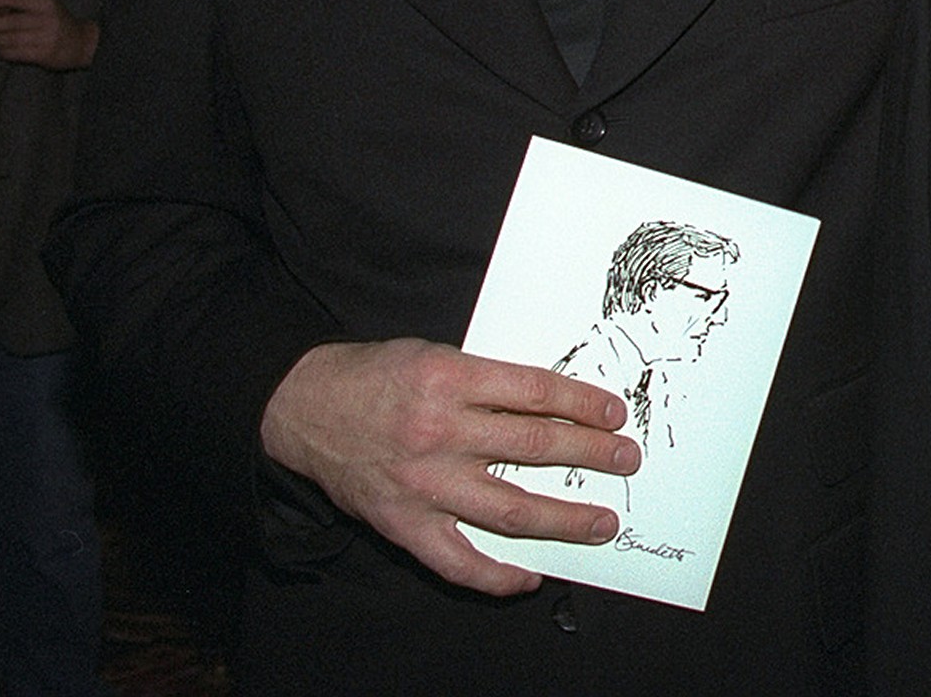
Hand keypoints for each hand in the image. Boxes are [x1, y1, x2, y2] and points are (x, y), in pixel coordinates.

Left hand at [0, 0, 98, 69]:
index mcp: (46, 3)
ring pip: (8, 39)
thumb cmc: (58, 22)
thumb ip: (18, 5)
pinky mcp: (43, 55)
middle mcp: (47, 19)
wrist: (83, 43)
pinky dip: (3, 51)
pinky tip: (4, 48)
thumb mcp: (43, 7)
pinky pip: (13, 53)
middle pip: (9, 22)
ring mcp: (46, 38)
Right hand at [259, 338, 640, 595]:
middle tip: (625, 461)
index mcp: (449, 379)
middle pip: (533, 447)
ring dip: (563, 520)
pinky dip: (497, 575)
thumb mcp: (437, 354)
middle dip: (590, 456)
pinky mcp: (403, 524)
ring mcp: (422, 484)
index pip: (535, 393)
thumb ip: (488, 381)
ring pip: (508, 509)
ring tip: (601, 523)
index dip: (582, 404)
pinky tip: (531, 576)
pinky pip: (457, 561)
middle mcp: (439, 432)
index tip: (614, 416)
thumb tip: (553, 406)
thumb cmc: (378, 375)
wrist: (305, 407)